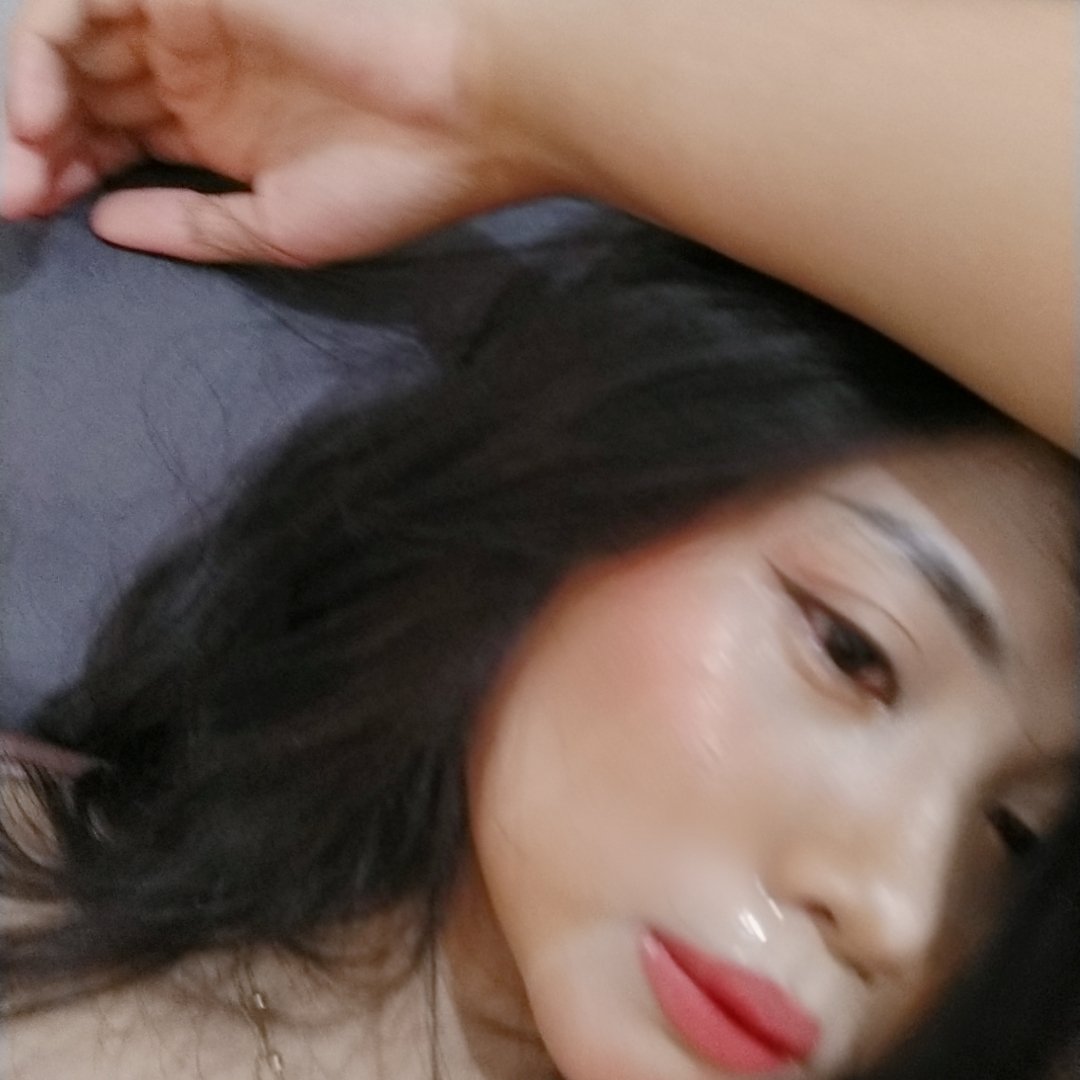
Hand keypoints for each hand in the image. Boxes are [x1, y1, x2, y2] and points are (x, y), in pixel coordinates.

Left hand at [1, 0, 543, 262]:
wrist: (468, 116)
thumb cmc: (393, 182)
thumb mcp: (278, 229)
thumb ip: (190, 226)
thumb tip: (104, 228)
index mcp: (216, 125)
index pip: (110, 137)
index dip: (62, 172)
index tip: (33, 215)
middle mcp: (194, 67)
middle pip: (80, 91)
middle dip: (35, 144)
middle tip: (15, 198)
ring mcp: (192, 20)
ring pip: (72, 40)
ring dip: (33, 99)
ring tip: (30, 161)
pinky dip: (53, 46)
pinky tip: (46, 113)